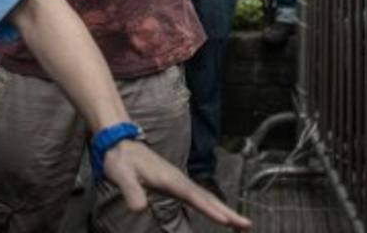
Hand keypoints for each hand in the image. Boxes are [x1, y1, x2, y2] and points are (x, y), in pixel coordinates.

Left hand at [102, 140, 251, 229]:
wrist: (119, 143)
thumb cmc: (120, 159)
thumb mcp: (122, 175)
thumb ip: (131, 191)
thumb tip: (139, 209)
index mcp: (170, 179)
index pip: (195, 197)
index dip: (210, 210)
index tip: (227, 220)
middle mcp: (179, 180)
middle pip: (208, 198)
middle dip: (228, 212)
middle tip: (247, 226)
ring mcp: (179, 182)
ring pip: (207, 198)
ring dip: (224, 210)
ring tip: (241, 224)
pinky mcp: (176, 185)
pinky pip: (199, 198)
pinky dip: (212, 207)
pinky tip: (218, 214)